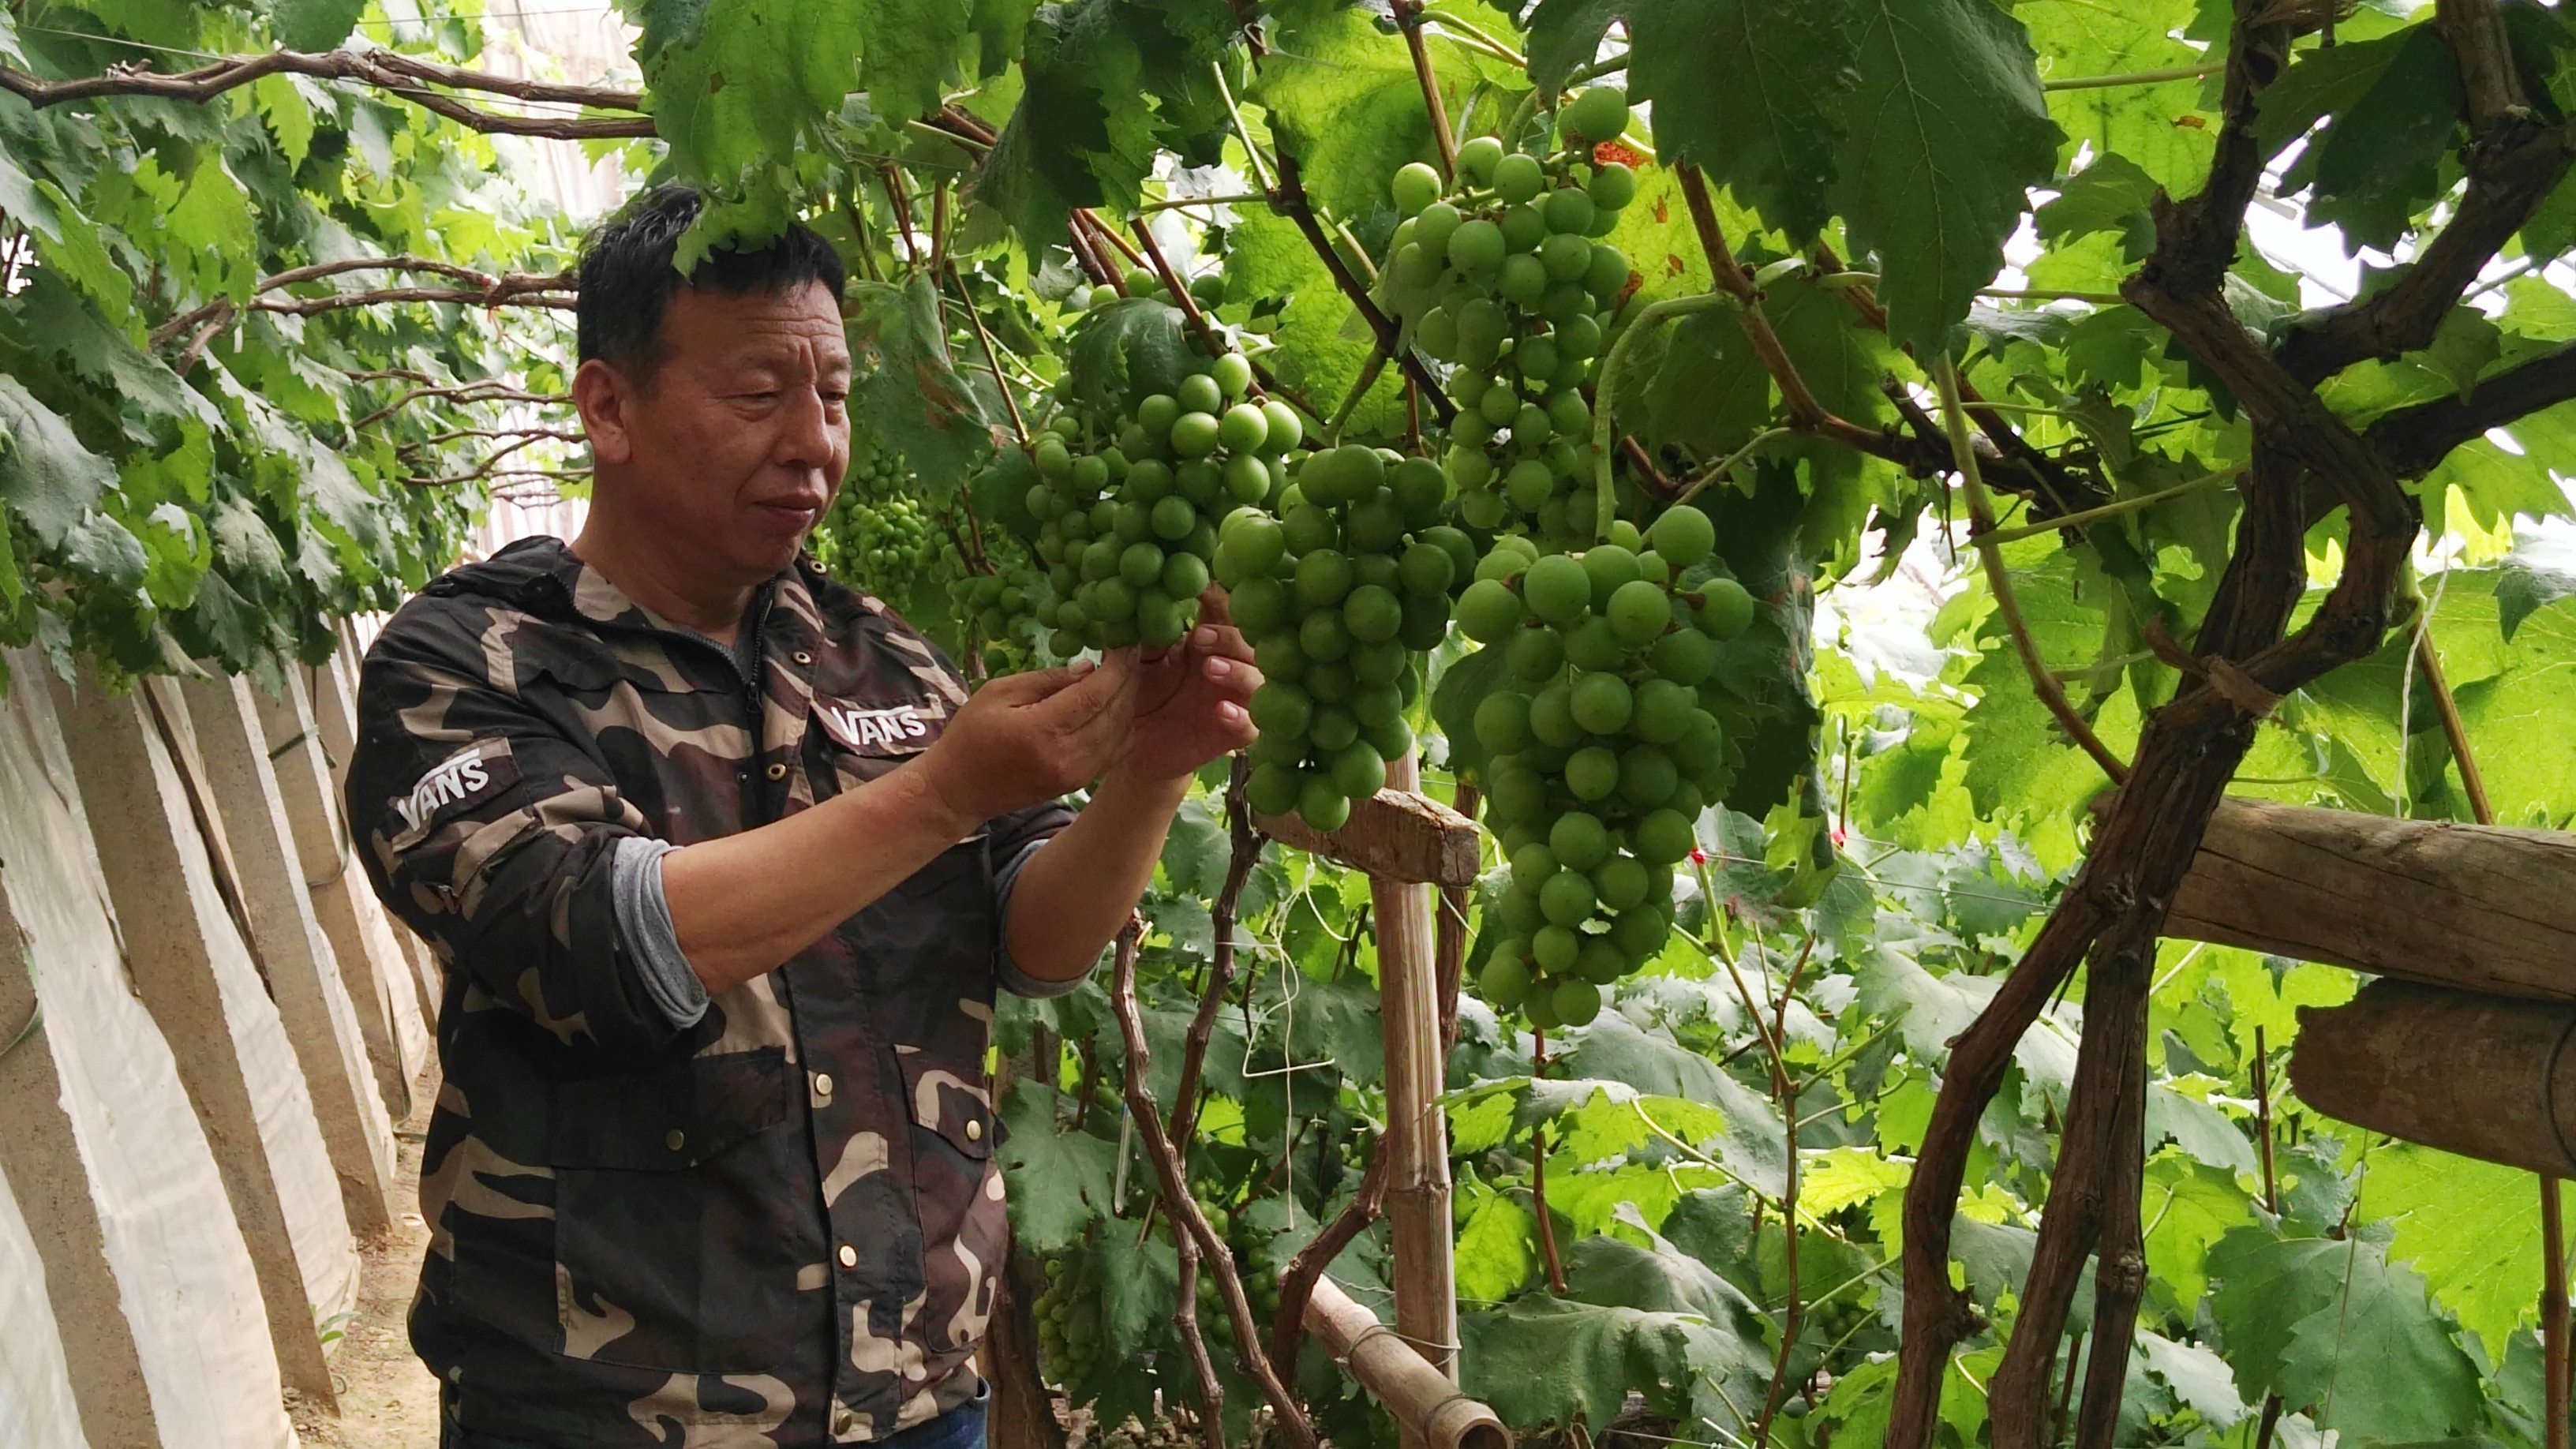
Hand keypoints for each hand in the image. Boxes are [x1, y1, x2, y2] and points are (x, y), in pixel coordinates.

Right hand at [911, 655, 1137, 824]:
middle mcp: (1067, 756)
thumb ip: (1046, 680)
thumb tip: (1089, 668)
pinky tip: (1114, 705)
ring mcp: (1076, 774)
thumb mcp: (998, 693)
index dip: (1117, 665)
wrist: (960, 789)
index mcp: (1042, 730)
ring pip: (1122, 732)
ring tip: (1123, 675)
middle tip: (1128, 653)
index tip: (1124, 642)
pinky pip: (1115, 751)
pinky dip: (1122, 725)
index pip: (1095, 693)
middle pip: (1116, 711)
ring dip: (1128, 701)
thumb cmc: (971, 734)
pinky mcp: (1078, 783)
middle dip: (1128, 678)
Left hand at [1118, 586, 1260, 784]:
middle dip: (1229, 636)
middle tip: (1199, 637)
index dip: (1216, 597)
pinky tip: (1222, 711)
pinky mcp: (1231, 735)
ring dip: (1239, 671)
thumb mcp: (1135, 663)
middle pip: (1249, 642)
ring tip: (1210, 668)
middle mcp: (1226, 667)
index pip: (1221, 612)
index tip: (1200, 586)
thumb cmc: (1134, 698)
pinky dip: (1241, 717)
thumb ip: (1144, 637)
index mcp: (1205, 643)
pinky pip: (1251, 726)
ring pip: (1260, 681)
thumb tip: (1146, 601)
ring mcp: (1232, 701)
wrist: (1128, 750)